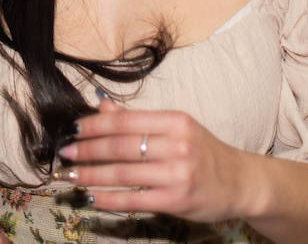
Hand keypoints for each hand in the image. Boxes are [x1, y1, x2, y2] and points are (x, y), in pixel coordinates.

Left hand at [56, 94, 251, 222]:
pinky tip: (93, 196)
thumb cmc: (205, 152)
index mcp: (175, 121)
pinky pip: (135, 199)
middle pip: (121, 146)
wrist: (241, 182)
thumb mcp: (176, 128)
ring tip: (72, 175)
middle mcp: (177, 145)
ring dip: (93, 175)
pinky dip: (110, 198)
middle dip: (88, 150)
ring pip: (124, 173)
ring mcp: (178, 174)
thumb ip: (139, 120)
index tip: (73, 130)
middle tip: (65, 153)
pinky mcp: (177, 200)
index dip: (94, 125)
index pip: (125, 121)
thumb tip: (102, 106)